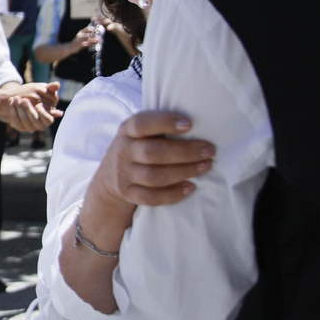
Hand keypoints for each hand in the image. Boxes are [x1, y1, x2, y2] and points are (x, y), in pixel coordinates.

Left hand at [0, 82, 59, 131]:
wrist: (20, 99)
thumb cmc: (35, 94)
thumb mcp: (43, 90)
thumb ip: (51, 88)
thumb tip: (57, 85)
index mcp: (48, 118)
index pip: (48, 120)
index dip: (43, 113)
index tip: (38, 105)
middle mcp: (40, 125)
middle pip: (35, 120)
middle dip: (29, 109)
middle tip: (24, 100)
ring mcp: (29, 127)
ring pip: (24, 121)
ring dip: (19, 108)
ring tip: (16, 98)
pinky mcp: (20, 127)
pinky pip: (15, 121)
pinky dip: (13, 110)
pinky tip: (12, 101)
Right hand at [73, 23, 101, 49]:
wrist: (71, 47)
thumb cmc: (78, 41)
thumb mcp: (82, 36)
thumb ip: (88, 34)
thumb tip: (96, 34)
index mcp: (81, 32)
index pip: (87, 28)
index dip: (93, 29)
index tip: (98, 30)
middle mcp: (80, 35)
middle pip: (88, 33)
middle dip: (95, 35)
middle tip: (100, 36)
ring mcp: (79, 40)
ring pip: (87, 39)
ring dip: (93, 40)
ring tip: (98, 40)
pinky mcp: (79, 45)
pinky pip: (85, 44)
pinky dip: (89, 44)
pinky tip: (93, 45)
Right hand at [88, 110, 214, 211]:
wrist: (109, 177)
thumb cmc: (136, 148)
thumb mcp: (138, 133)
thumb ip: (157, 128)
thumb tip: (200, 124)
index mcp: (127, 131)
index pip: (142, 124)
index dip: (165, 122)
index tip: (189, 125)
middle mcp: (122, 152)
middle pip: (153, 153)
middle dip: (185, 152)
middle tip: (209, 151)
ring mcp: (123, 175)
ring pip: (154, 176)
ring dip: (184, 171)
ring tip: (206, 166)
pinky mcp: (128, 194)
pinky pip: (151, 197)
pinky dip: (173, 194)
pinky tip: (191, 187)